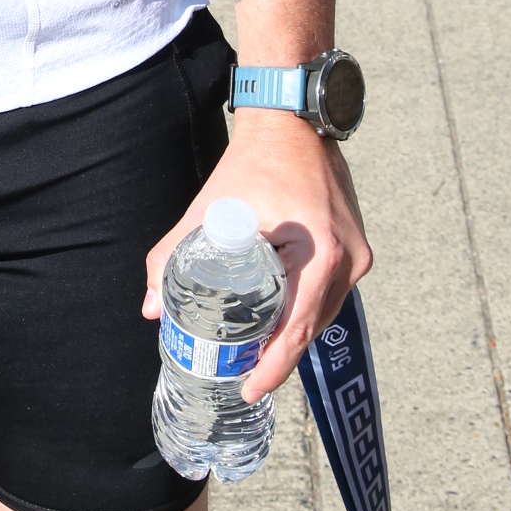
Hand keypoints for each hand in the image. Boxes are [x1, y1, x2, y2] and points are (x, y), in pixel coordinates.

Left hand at [142, 112, 370, 406]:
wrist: (292, 121)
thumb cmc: (252, 163)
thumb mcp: (209, 209)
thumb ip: (173, 256)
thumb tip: (153, 307)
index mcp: (319, 251)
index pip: (296, 326)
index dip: (273, 366)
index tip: (250, 389)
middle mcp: (348, 258)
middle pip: (312, 325)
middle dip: (280, 356)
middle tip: (248, 379)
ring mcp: (358, 254)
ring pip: (324, 312)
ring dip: (294, 334)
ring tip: (261, 358)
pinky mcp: (357, 247)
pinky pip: (331, 292)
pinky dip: (306, 308)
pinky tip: (282, 321)